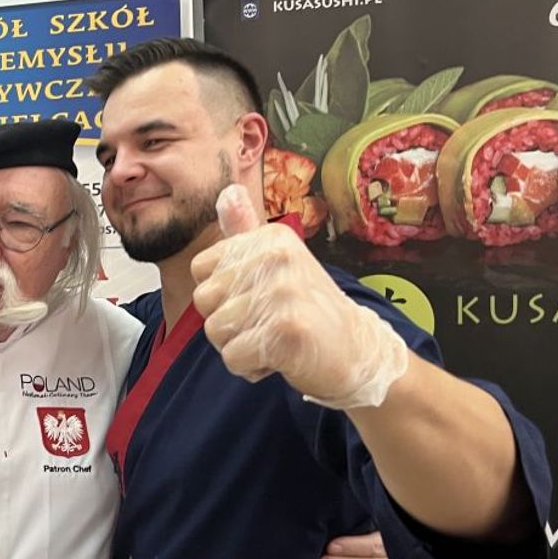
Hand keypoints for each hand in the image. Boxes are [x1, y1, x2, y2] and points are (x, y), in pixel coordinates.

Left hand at [192, 185, 409, 409]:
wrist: (357, 351)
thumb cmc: (307, 309)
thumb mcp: (278, 262)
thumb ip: (246, 232)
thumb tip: (227, 190)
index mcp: (270, 239)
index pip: (200, 269)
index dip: (221, 294)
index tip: (257, 298)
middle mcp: (277, 258)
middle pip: (204, 301)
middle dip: (228, 323)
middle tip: (268, 323)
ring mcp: (283, 293)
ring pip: (216, 331)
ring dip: (239, 347)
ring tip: (275, 339)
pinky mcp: (287, 331)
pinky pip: (233, 357)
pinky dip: (250, 368)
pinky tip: (281, 358)